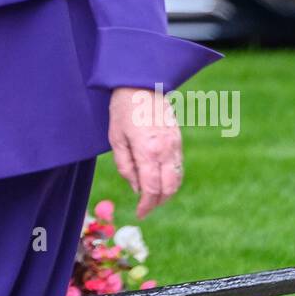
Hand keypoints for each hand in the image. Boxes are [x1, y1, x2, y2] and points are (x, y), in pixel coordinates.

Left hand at [107, 85, 182, 219]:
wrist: (142, 82)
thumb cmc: (123, 109)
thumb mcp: (116, 138)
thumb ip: (125, 166)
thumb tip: (135, 188)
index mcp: (147, 151)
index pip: (151, 189)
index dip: (146, 205)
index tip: (140, 213)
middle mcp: (165, 150)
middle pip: (169, 188)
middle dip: (158, 203)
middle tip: (146, 209)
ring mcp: (175, 144)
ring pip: (177, 178)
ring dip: (167, 192)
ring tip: (153, 197)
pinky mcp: (179, 139)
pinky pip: (178, 165)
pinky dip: (172, 178)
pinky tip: (160, 179)